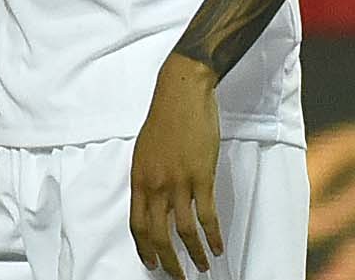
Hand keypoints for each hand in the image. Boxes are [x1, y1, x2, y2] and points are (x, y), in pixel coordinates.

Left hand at [130, 55, 222, 276]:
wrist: (182, 93)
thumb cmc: (165, 117)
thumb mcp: (145, 150)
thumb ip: (148, 177)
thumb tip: (152, 199)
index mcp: (139, 180)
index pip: (137, 225)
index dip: (144, 249)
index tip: (151, 263)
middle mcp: (155, 186)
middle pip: (158, 235)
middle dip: (167, 261)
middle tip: (177, 276)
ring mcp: (179, 182)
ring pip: (184, 231)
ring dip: (194, 254)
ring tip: (202, 267)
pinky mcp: (202, 176)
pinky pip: (207, 216)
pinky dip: (213, 236)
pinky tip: (218, 246)